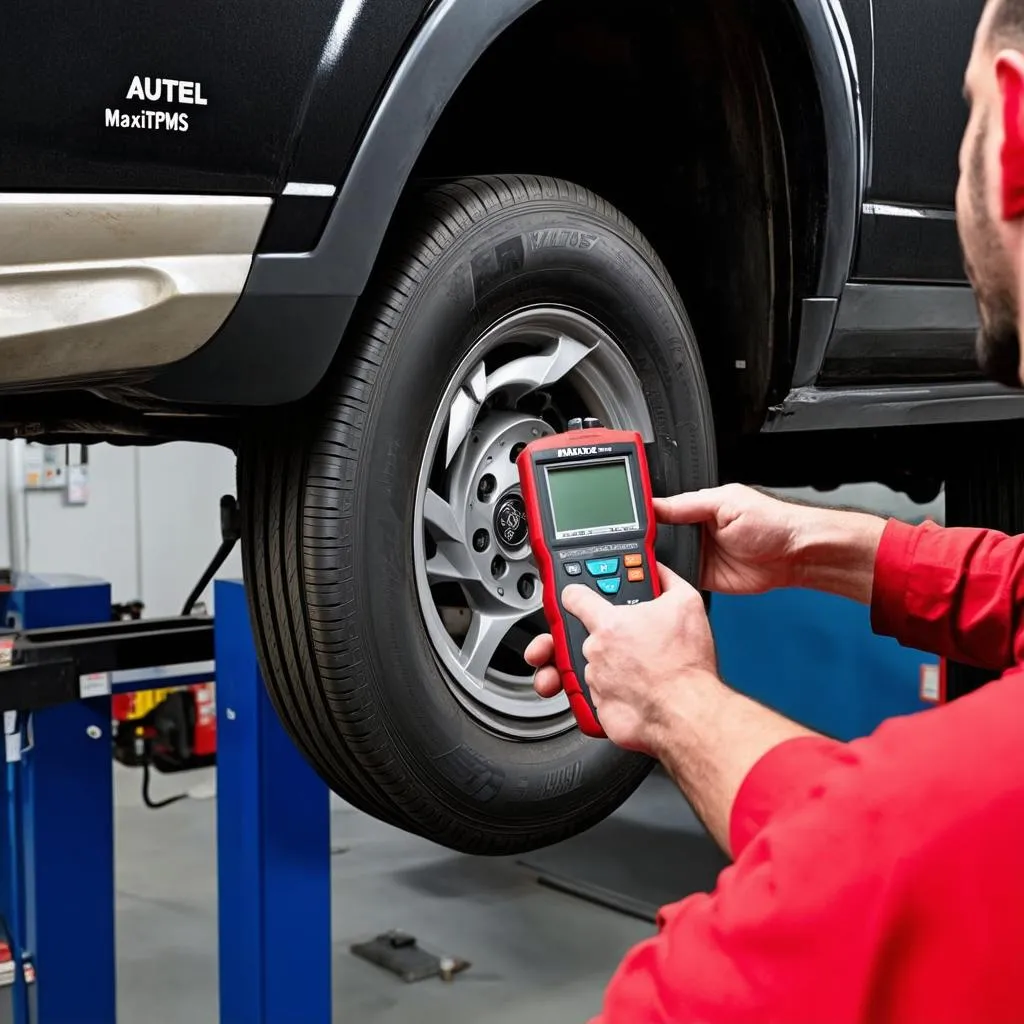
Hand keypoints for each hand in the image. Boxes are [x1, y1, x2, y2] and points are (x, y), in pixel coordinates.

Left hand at [524, 563, 719, 754]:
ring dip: (613, 668)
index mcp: (609, 623)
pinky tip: (638, 692)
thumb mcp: (687, 603)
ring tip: (642, 672)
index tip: (579, 597)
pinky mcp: (599, 709)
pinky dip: (617, 695)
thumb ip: (667, 580)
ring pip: (595, 668)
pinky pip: (602, 697)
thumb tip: (659, 571)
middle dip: (606, 638)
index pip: (574, 598)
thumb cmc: (685, 664)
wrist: (688, 712)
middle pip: (588, 637)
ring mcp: (595, 683)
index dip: (577, 595)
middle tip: (633, 644)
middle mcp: (595, 652)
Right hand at [654, 483, 885, 602]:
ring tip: (643, 564)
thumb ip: (689, 505)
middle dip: (646, 543)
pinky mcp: (703, 579)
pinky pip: (678, 580)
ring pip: (664, 560)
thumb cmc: (772, 523)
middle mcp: (695, 532)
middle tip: (632, 548)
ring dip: (656, 563)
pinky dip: (669, 581)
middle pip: (657, 538)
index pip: (661, 511)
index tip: (626, 521)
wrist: (794, 555)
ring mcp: (698, 556)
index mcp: (698, 508)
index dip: (644, 517)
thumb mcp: (727, 503)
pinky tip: (662, 579)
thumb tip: (657, 505)